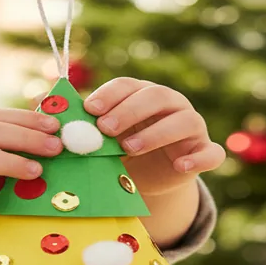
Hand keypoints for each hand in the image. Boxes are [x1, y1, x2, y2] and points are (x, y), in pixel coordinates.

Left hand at [83, 78, 224, 196]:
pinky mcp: (205, 152)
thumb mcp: (105, 140)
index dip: (110, 95)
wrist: (150, 178)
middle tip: (105, 128)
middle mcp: (172, 105)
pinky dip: (198, 158)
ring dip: (157, 133)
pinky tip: (180, 166)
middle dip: (129, 110)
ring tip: (129, 148)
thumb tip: (54, 111)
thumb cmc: (124, 152)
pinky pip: (211, 153)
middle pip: (157, 96)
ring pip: (185, 120)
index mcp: (144, 95)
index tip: (89, 109)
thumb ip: (86, 127)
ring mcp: (193, 128)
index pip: (128, 85)